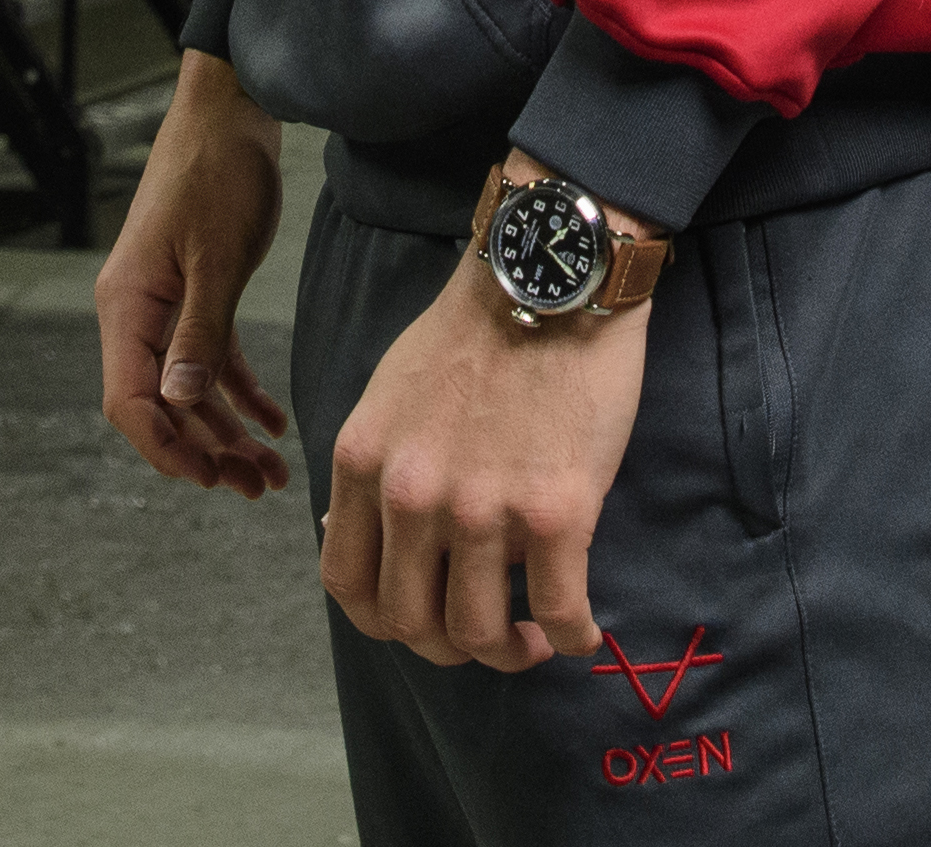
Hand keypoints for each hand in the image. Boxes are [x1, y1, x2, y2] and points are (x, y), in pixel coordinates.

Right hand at [95, 50, 291, 500]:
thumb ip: (199, 332)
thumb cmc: (218, 172)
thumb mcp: (215, 256)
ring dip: (225, 429)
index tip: (209, 479)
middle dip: (205, 450)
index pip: (129, 400)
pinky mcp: (196, 289)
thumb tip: (180, 404)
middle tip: (255, 486)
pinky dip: (239, 389)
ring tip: (270, 470)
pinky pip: (211, 356)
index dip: (166, 446)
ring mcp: (166, 302)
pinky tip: (271, 420)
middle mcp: (138, 311)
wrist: (233, 110)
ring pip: (189, 387)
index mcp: (127, 306)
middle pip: (162, 403)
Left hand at [321, 158, 653, 673]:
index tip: (419, 616)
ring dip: (509, 653)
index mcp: (364, 462)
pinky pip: (559, 611)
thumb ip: (372, 466)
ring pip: (479, 633)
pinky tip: (582, 632)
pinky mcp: (556, 510)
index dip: (384, 621)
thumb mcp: (388, 391)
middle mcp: (412, 495)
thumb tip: (348, 532)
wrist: (551, 276)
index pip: (347, 586)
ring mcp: (483, 508)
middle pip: (410, 625)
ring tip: (533, 639)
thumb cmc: (476, 328)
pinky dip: (572, 637)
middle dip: (446, 647)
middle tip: (483, 634)